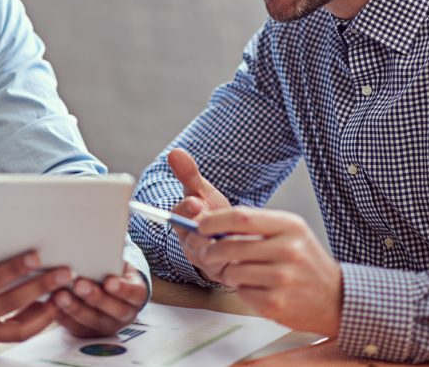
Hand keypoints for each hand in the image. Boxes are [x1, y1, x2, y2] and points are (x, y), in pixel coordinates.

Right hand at [0, 248, 71, 348]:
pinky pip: (15, 335)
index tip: (35, 255)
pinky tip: (49, 307)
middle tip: (64, 274)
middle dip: (41, 288)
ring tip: (63, 295)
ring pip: (19, 329)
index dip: (14, 268)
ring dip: (45, 312)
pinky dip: (34, 323)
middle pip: (12, 304)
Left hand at [53, 262, 147, 336]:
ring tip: (60, 294)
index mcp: (135, 295)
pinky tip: (52, 303)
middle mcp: (123, 314)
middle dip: (94, 297)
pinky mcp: (86, 331)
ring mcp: (105, 325)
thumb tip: (102, 239)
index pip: (134, 294)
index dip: (123, 289)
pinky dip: (62, 315)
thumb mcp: (118, 263)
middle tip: (79, 284)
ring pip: (90, 320)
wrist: (109, 291)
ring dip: (74, 308)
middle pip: (112, 310)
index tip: (109, 281)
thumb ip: (113, 257)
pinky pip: (74, 326)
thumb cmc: (111, 271)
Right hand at [167, 148, 231, 281]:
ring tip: (241, 232)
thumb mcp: (202, 192)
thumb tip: (174, 152)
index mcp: (182, 227)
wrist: (230, 237)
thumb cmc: (212, 212)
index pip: (176, 219)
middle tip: (218, 219)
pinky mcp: (227, 275)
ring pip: (214, 257)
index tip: (195, 201)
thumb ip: (189, 174)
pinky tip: (254, 244)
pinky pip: (233, 270)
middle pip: (194, 242)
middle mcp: (192, 248)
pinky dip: (244, 257)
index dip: (184, 211)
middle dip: (205, 230)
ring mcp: (210, 264)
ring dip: (227, 244)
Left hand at [195, 207, 341, 337]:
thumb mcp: (290, 233)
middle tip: (208, 252)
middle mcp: (288, 250)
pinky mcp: (276, 303)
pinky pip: (242, 293)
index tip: (201, 224)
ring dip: (227, 273)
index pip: (241, 217)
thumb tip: (212, 224)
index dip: (214, 220)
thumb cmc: (307, 262)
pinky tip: (258, 288)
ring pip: (232, 271)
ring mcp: (283, 278)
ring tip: (241, 272)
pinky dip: (243, 290)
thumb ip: (256, 226)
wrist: (334, 298)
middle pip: (230, 245)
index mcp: (290, 226)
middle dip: (211, 249)